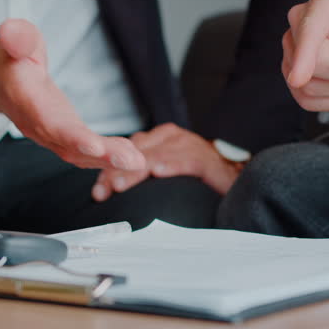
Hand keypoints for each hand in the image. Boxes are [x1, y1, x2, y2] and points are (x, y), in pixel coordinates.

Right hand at [0, 19, 143, 170]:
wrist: (0, 80)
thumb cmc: (12, 57)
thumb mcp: (14, 39)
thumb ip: (17, 38)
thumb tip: (11, 30)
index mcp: (24, 99)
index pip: (46, 120)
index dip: (70, 135)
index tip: (94, 145)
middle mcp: (36, 124)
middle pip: (68, 145)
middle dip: (100, 155)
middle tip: (131, 161)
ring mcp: (49, 135)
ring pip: (79, 154)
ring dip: (109, 160)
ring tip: (138, 161)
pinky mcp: (63, 138)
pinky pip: (85, 153)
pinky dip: (108, 157)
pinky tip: (132, 157)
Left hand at [91, 123, 240, 200]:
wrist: (231, 180)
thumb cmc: (194, 178)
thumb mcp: (163, 172)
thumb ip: (141, 173)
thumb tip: (110, 187)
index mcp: (159, 138)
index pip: (127, 150)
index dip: (109, 170)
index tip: (98, 191)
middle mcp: (171, 137)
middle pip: (137, 153)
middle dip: (117, 173)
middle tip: (103, 191)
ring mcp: (189, 145)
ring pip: (156, 157)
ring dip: (136, 171)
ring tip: (120, 185)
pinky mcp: (205, 160)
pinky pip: (186, 161)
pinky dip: (172, 165)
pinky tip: (159, 173)